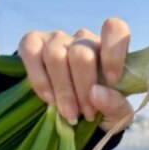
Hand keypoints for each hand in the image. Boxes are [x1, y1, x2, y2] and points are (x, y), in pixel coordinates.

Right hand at [18, 19, 133, 130]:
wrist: (72, 119)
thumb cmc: (101, 111)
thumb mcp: (117, 116)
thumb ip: (116, 106)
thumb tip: (96, 93)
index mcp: (110, 50)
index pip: (114, 29)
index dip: (113, 53)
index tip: (112, 80)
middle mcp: (84, 40)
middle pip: (80, 54)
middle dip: (83, 88)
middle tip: (86, 114)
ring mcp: (58, 39)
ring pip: (55, 55)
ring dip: (62, 90)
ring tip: (69, 113)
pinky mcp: (33, 42)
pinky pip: (30, 51)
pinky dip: (39, 79)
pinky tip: (48, 99)